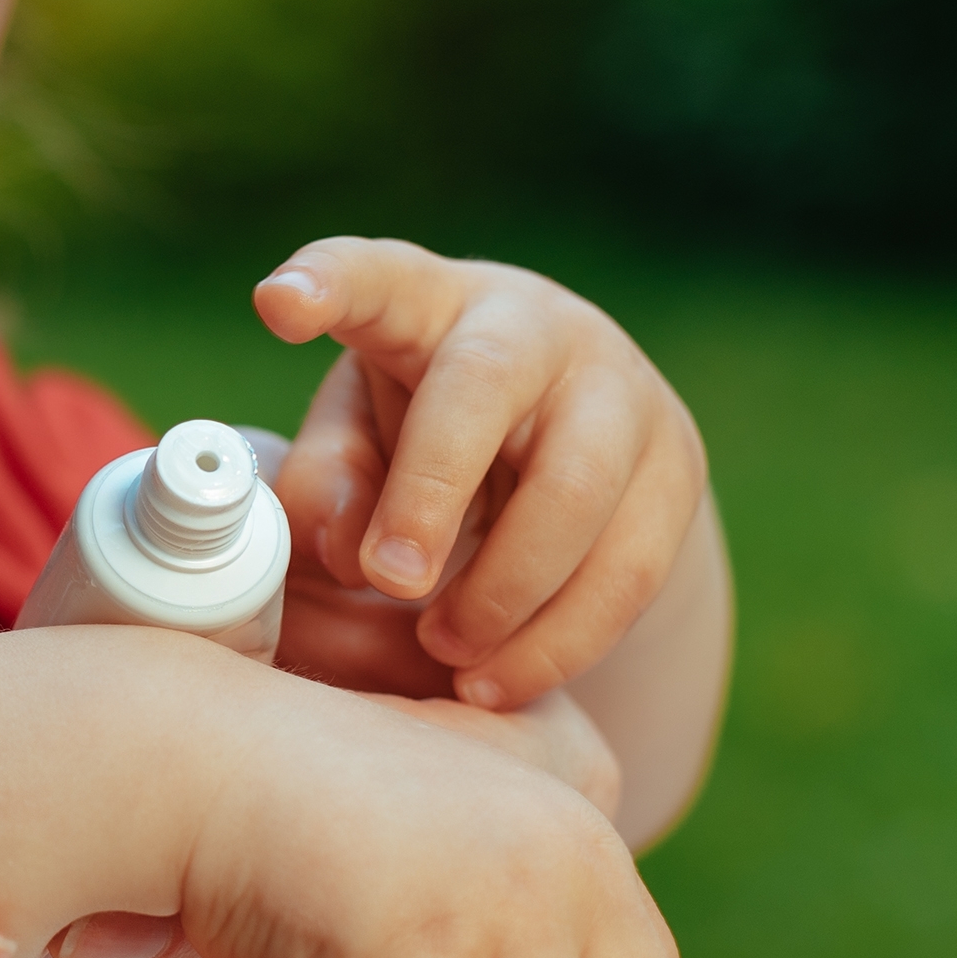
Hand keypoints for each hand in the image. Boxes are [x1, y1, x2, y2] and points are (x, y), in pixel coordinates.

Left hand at [252, 237, 709, 713]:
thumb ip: (328, 482)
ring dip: (502, 594)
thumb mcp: (360, 440)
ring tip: (442, 652)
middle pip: (486, 386)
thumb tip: (344, 550)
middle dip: (433, 491)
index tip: (280, 305)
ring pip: (576, 493)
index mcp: (431, 303)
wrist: (571, 443)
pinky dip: (556, 644)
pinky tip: (497, 681)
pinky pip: (628, 572)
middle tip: (391, 583)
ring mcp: (622, 393)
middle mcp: (535, 328)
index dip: (329, 282)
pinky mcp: (675, 474)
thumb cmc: (429, 431)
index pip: (377, 276)